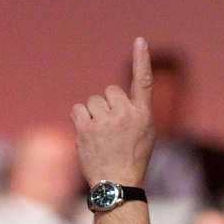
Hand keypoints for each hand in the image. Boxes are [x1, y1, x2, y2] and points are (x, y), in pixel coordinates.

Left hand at [72, 38, 153, 187]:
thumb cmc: (132, 158)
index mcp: (144, 115)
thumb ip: (134, 112)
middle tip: (111, 129)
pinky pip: (78, 109)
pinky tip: (87, 134)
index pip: (144, 82)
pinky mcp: (87, 128)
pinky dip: (80, 119)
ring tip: (100, 135)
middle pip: (109, 92)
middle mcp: (126, 115)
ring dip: (93, 114)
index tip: (140, 41)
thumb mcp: (145, 134)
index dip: (141, 60)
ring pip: (93, 101)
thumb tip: (113, 96)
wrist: (117, 182)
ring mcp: (106, 121)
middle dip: (107, 106)